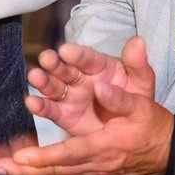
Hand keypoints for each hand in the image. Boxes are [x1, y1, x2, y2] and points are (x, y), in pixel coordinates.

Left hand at [0, 71, 173, 174]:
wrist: (168, 152)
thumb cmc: (152, 125)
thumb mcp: (142, 105)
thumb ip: (121, 98)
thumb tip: (101, 86)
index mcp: (105, 147)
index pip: (70, 154)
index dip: (45, 156)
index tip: (20, 158)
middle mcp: (96, 166)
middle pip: (55, 171)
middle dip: (24, 170)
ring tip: (0, 169)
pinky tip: (20, 172)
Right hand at [26, 39, 153, 136]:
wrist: (135, 131)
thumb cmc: (137, 100)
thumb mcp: (142, 82)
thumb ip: (138, 65)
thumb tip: (138, 42)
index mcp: (99, 66)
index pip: (87, 58)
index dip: (77, 54)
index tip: (66, 51)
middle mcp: (80, 78)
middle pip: (65, 69)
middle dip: (54, 63)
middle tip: (46, 59)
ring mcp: (70, 96)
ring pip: (54, 86)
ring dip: (43, 81)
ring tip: (34, 77)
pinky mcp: (63, 114)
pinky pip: (50, 109)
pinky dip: (40, 106)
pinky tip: (32, 102)